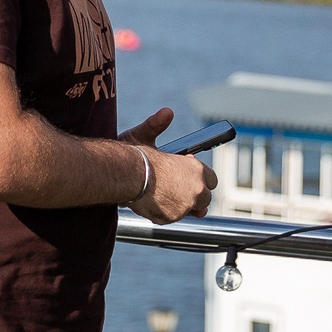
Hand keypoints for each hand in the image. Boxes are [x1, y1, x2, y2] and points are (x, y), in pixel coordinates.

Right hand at [119, 108, 213, 225]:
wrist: (120, 177)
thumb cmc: (132, 156)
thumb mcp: (144, 135)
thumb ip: (157, 125)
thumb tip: (167, 112)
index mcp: (197, 170)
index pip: (211, 179)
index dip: (198, 177)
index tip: (186, 172)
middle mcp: (196, 190)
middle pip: (204, 198)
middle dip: (193, 193)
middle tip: (176, 186)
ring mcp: (184, 207)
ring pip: (188, 210)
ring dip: (179, 203)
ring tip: (162, 194)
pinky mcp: (170, 219)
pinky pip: (172, 216)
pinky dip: (165, 211)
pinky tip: (154, 200)